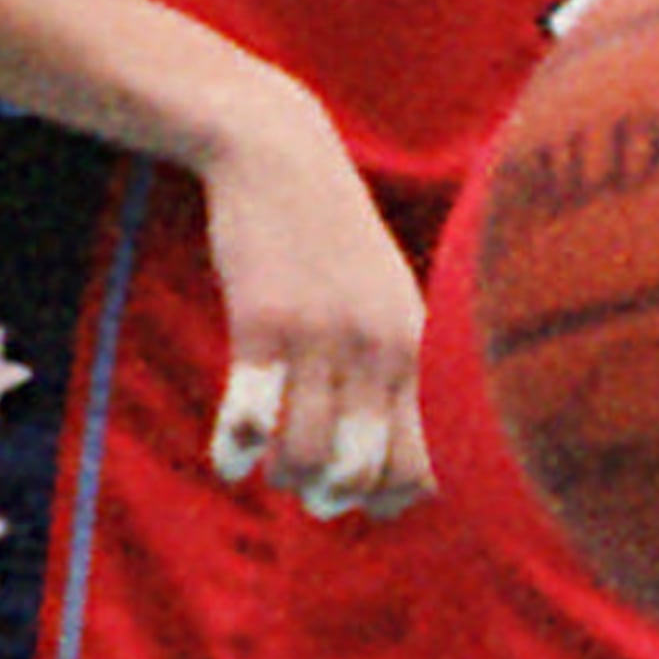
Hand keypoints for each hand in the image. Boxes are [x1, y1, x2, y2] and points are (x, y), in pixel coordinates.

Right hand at [194, 71, 429, 517]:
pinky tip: (231, 454)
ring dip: (283, 477)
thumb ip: (401, 370)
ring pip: (305, 458)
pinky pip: (250, 419)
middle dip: (335, 498)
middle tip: (310, 486)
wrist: (285, 160)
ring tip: (271, 462)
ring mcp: (324, 335)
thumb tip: (397, 466)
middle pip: (366, 472)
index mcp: (419, 343)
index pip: (427, 458)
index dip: (393, 496)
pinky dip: (236, 454)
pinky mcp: (263, 323)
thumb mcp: (390, 300)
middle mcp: (383, 344)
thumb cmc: (338, 246)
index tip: (364, 497)